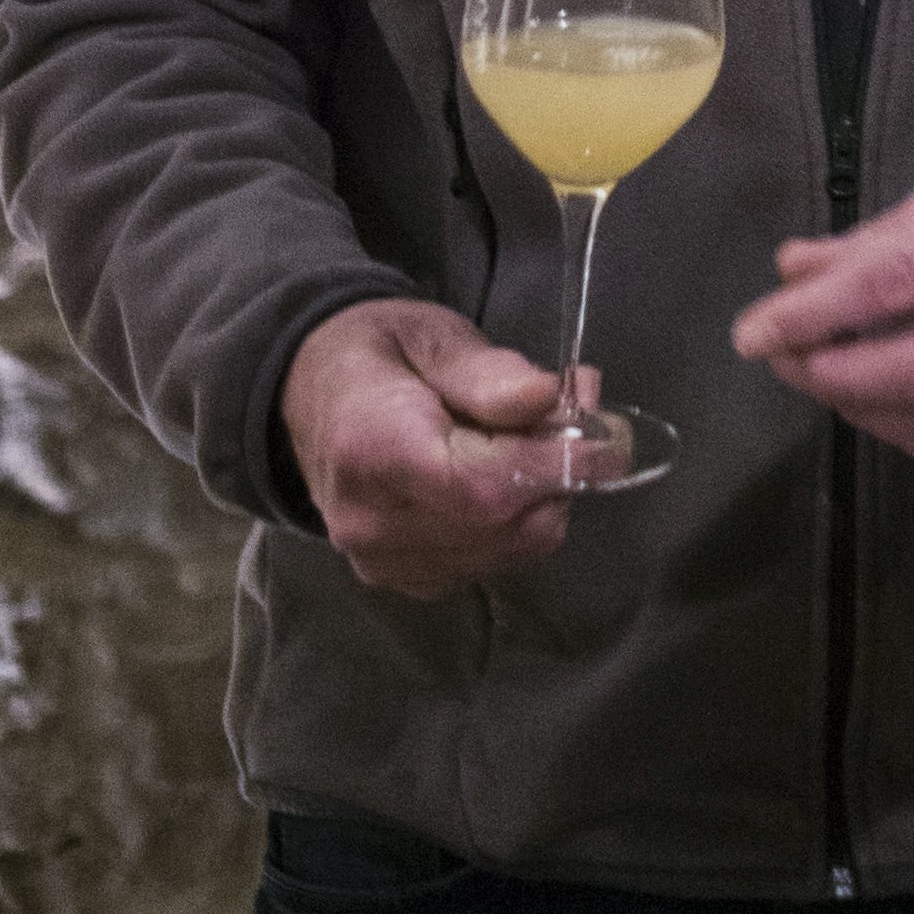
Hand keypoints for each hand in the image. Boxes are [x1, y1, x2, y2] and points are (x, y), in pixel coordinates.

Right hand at [279, 296, 573, 595]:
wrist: (309, 395)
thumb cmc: (376, 353)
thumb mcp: (431, 334)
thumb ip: (487, 372)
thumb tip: (547, 398)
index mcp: (372, 449)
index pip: (484, 486)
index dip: (557, 463)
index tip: (604, 425)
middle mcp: (373, 523)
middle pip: (505, 525)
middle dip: (558, 471)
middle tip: (573, 408)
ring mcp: (384, 561)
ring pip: (509, 549)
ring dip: (543, 496)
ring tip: (535, 434)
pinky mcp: (402, 579)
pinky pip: (490, 561)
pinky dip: (515, 521)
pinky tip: (502, 472)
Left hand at [731, 162, 913, 470]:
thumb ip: (871, 242)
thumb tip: (790, 271)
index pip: (894, 283)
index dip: (813, 314)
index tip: (752, 332)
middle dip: (833, 375)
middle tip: (785, 360)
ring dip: (861, 411)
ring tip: (822, 378)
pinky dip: (903, 435)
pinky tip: (876, 407)